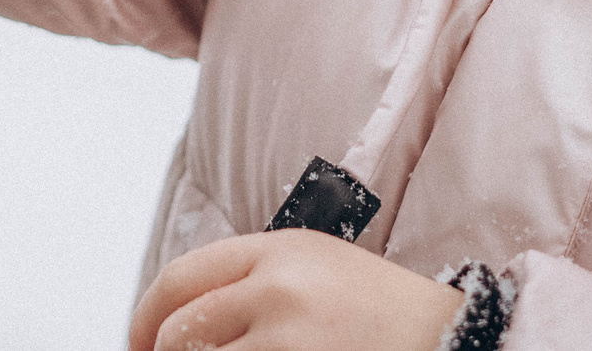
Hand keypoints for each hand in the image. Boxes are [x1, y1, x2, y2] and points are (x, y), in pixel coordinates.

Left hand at [128, 232, 460, 350]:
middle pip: (178, 331)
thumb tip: (180, 326)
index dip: (144, 321)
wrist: (453, 339)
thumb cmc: (388, 318)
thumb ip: (254, 283)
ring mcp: (287, 337)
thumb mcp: (318, 272)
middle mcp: (276, 287)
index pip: (178, 280)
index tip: (139, 346)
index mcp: (278, 250)